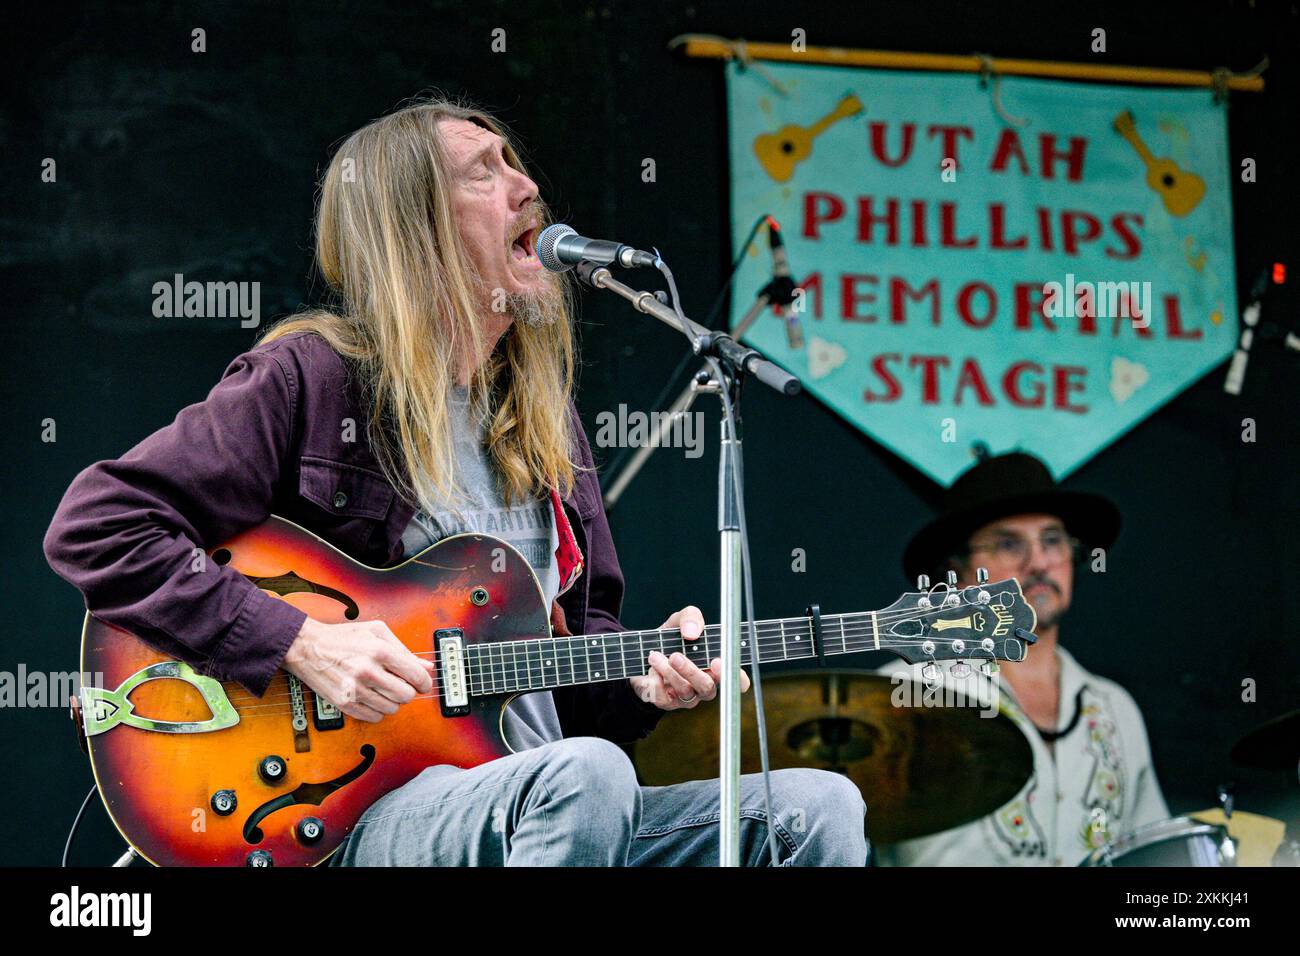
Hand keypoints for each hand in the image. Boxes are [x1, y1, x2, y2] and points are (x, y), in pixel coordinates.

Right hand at [283, 617, 434, 722]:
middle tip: (401, 684)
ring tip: (383, 689)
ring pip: (392, 708)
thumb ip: (404, 650)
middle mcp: (368, 671)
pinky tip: (372, 697)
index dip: (424, 682)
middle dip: (408, 691)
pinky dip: (378, 710)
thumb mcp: (377, 632)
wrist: (308, 647)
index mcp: (380, 651)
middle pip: (406, 696)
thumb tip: (426, 667)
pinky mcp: (344, 703)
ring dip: (392, 701)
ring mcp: (355, 689)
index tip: (422, 684)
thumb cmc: (343, 637)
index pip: (416, 676)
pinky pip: (374, 717)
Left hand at [629, 605, 750, 710]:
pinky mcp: (667, 702)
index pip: (738, 681)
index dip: (734, 677)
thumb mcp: (679, 621)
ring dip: (669, 672)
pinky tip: (651, 668)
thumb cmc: (671, 639)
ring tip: (655, 656)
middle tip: (675, 656)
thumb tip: (692, 632)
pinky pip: (663, 698)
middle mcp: (705, 685)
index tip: (716, 661)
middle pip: (708, 688)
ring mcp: (687, 696)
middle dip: (691, 671)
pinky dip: (655, 681)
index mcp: (716, 667)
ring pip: (685, 691)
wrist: (642, 653)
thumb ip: (691, 618)